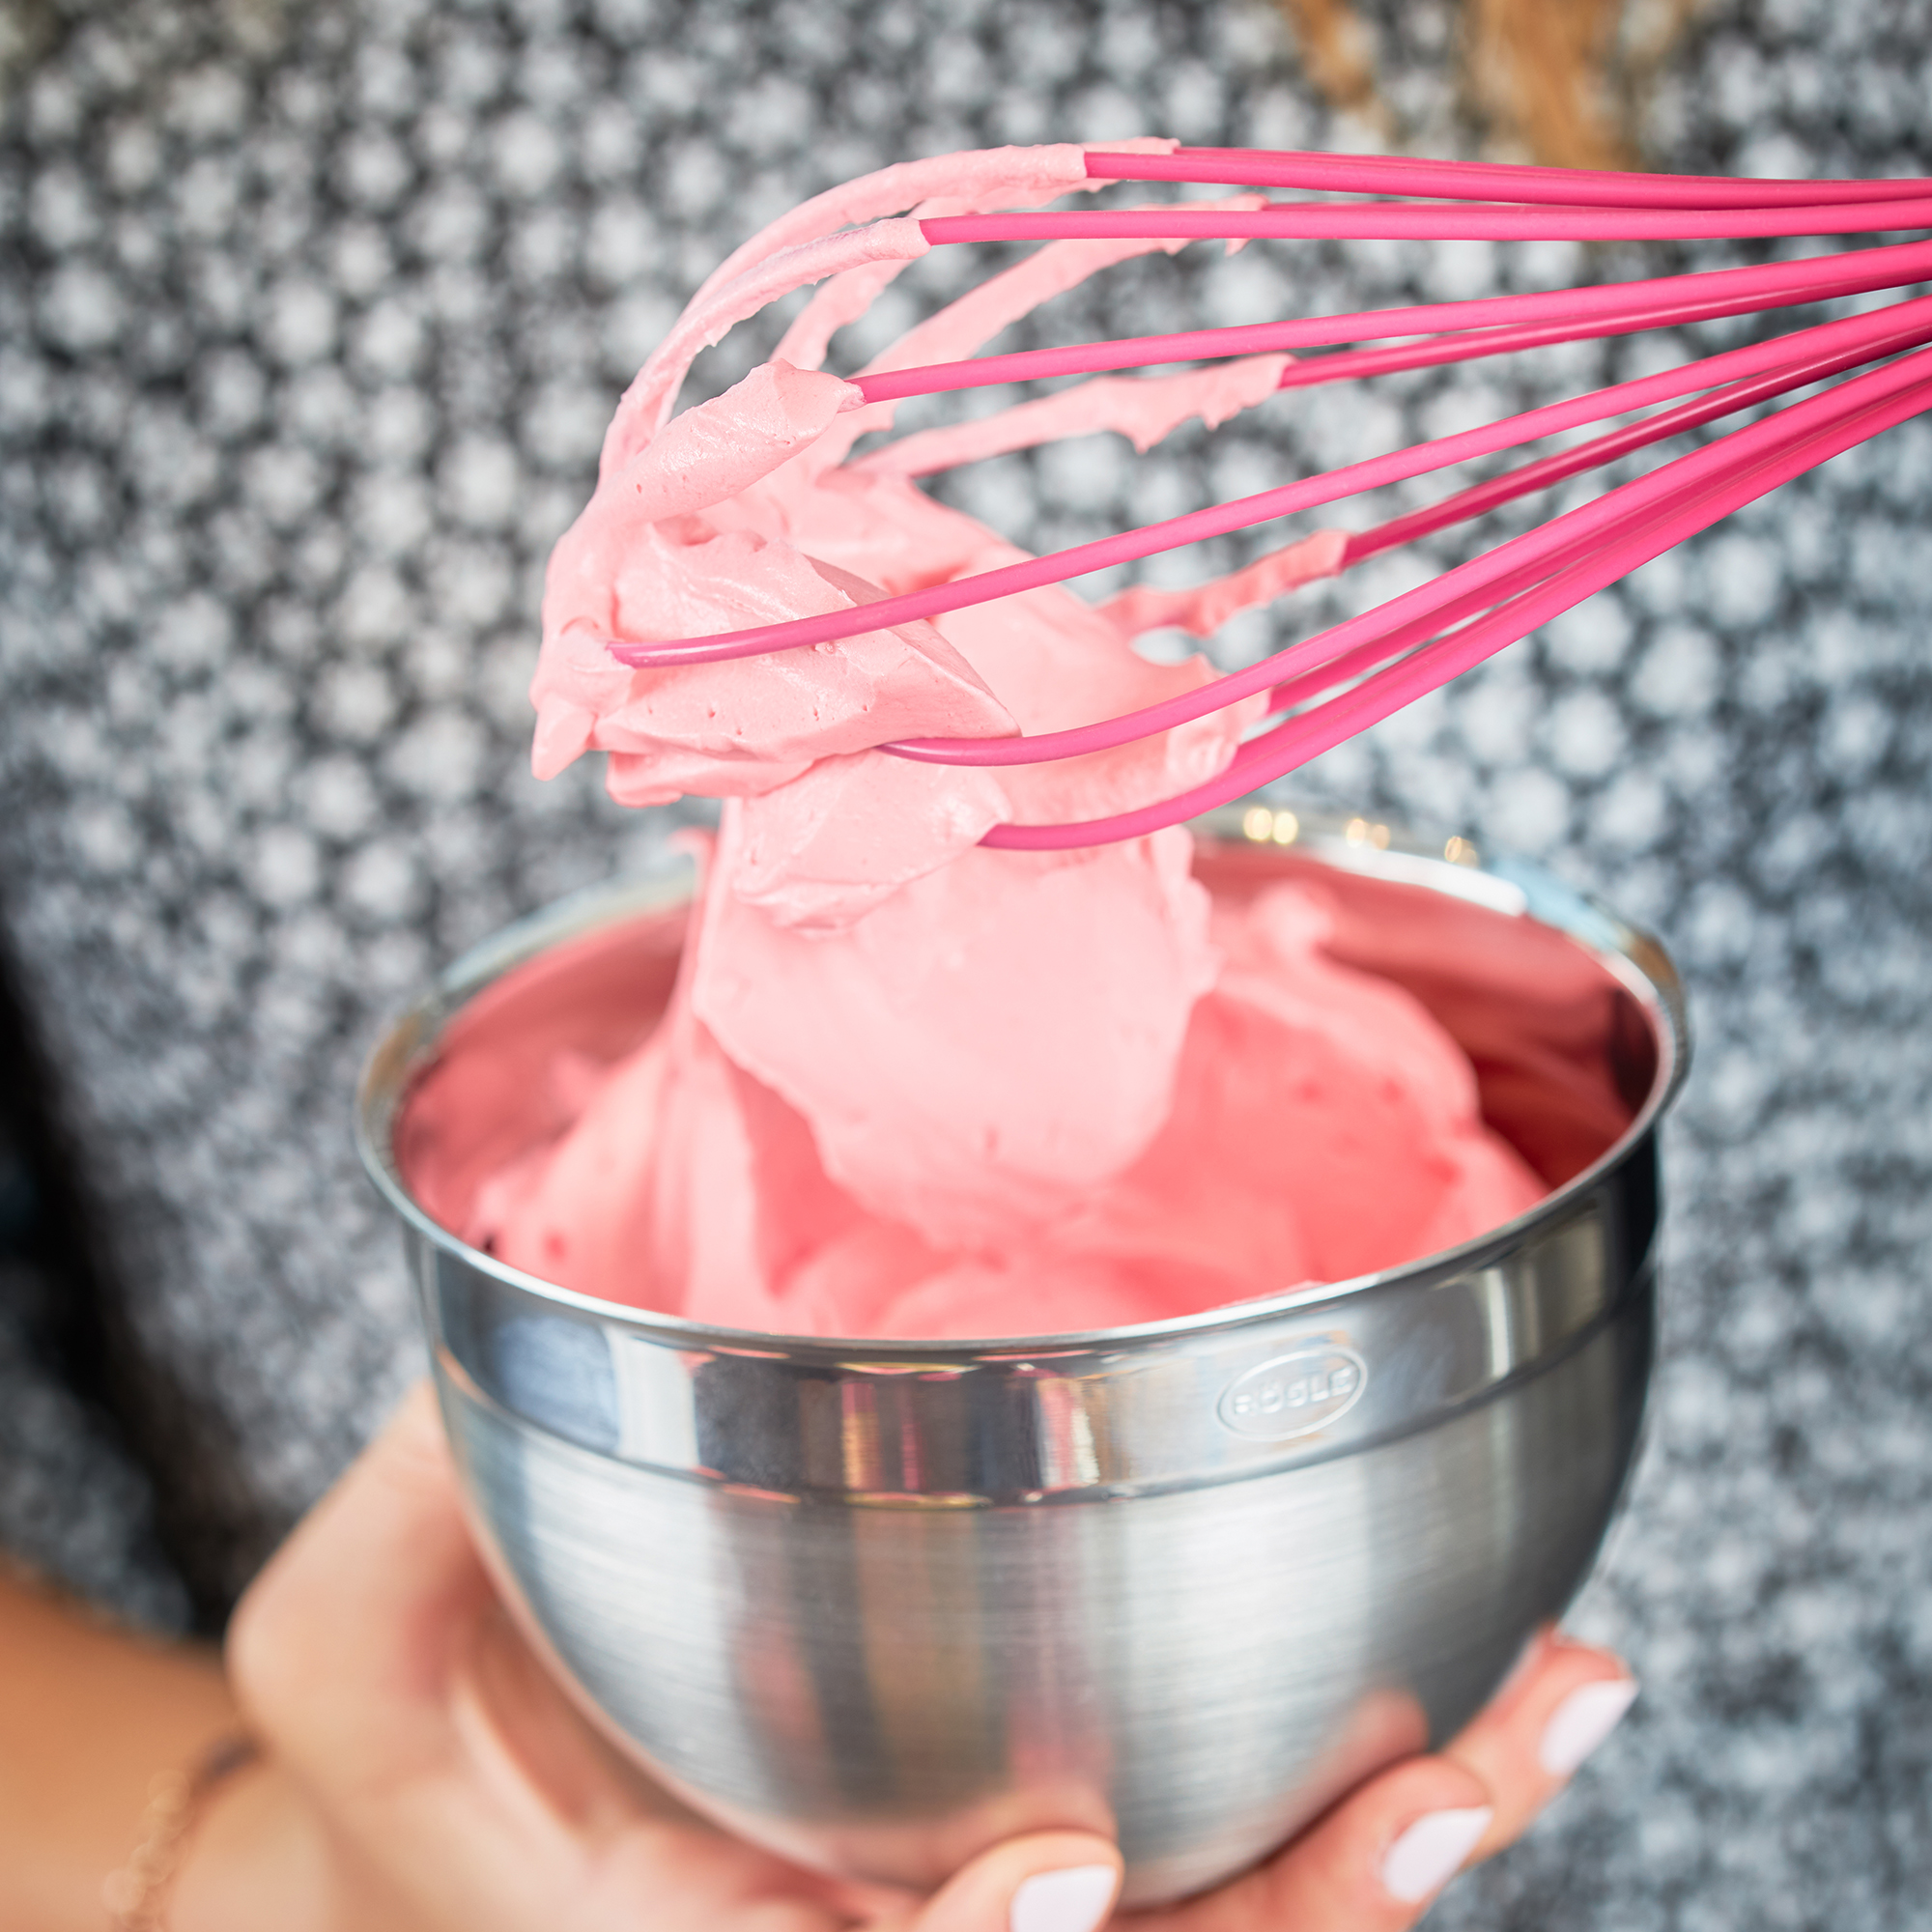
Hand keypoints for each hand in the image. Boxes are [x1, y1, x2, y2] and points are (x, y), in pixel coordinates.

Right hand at [194, 1385, 1635, 1931]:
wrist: (454, 1763)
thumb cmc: (391, 1716)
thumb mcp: (352, 1638)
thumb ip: (422, 1520)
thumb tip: (498, 1357)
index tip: (1064, 1868)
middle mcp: (879, 1913)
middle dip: (1308, 1912)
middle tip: (1454, 1790)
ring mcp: (972, 1853)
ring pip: (1219, 1905)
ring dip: (1393, 1832)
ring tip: (1541, 1710)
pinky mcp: (1024, 1758)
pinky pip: (1216, 1795)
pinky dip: (1352, 1746)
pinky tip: (1482, 1650)